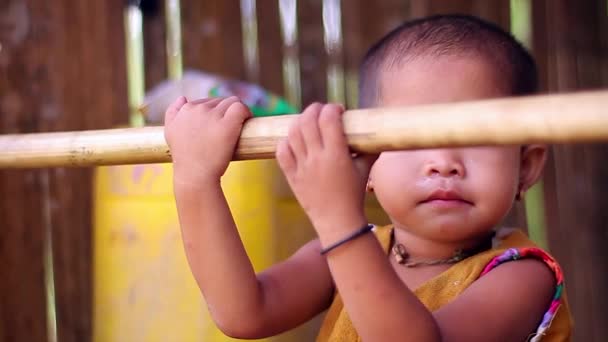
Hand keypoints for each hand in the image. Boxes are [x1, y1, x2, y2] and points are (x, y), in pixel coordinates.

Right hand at [164, 96, 251, 187]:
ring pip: (231, 102)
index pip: (205, 102)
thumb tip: (183, 97)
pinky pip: (240, 107)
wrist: (194, 175)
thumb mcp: (170, 133)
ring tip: (240, 125)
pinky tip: (247, 121)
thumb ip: (173, 113)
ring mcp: (213, 115)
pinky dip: (246, 112)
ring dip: (237, 112)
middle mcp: (198, 109)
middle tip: (230, 128)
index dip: (214, 113)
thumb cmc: (185, 159)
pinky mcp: (228, 122)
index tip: (218, 126)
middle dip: (225, 112)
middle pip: (219, 101)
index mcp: (186, 110)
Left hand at [276, 103, 376, 241]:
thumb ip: (369, 149)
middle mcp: (317, 158)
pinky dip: (285, 141)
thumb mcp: (365, 170)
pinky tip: (294, 140)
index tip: (338, 110)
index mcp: (336, 155)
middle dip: (315, 109)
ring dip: (299, 121)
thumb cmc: (354, 195)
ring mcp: (302, 167)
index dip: (333, 108)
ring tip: (308, 122)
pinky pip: (281, 152)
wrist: (338, 221)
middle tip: (321, 111)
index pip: (329, 119)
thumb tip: (374, 133)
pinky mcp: (292, 176)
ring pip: (292, 133)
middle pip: (308, 121)